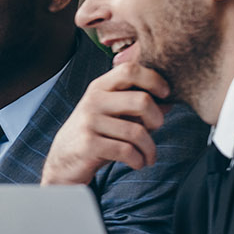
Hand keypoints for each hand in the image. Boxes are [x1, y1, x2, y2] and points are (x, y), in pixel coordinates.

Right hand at [41, 63, 169, 184]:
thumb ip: (137, 107)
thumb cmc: (94, 134)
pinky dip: (139, 160)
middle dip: (157, 119)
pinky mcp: (89, 144)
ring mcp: (89, 122)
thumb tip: (169, 102)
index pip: (129, 70)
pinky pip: (127, 151)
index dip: (153, 79)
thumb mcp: (113, 115)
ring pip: (137, 132)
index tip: (165, 93)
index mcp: (100, 87)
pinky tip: (137, 163)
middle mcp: (93, 101)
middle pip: (141, 101)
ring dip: (150, 148)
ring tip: (148, 155)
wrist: (64, 160)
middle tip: (155, 130)